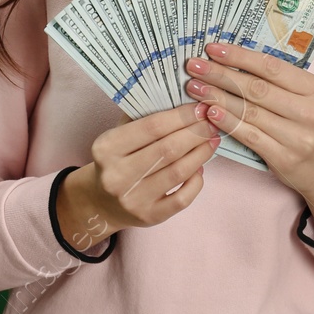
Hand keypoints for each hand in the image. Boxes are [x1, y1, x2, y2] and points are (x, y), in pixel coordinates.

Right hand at [59, 103, 221, 248]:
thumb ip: (142, 115)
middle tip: (212, 122)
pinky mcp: (149, 217)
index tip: (200, 107)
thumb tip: (179, 95)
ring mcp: (133, 199)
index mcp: (106, 148)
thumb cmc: (116, 159)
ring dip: (201, 153)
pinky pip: (182, 199)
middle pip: (168, 149)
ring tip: (213, 140)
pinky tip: (201, 168)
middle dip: (196, 132)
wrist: (101, 201)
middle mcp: (117, 175)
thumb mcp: (119, 134)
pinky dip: (196, 181)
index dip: (181, 116)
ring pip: (178, 172)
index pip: (152, 127)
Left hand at [184, 42, 313, 209]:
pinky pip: (250, 136)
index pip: (271, 67)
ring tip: (194, 87)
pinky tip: (210, 112)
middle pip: (256, 88)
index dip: (239, 56)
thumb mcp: (309, 101)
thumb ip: (280, 84)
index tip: (212, 48)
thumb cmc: (313, 130)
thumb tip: (234, 62)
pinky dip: (228, 122)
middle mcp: (310, 111)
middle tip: (194, 66)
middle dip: (220, 74)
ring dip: (217, 97)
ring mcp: (298, 137)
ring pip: (249, 111)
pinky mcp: (285, 158)